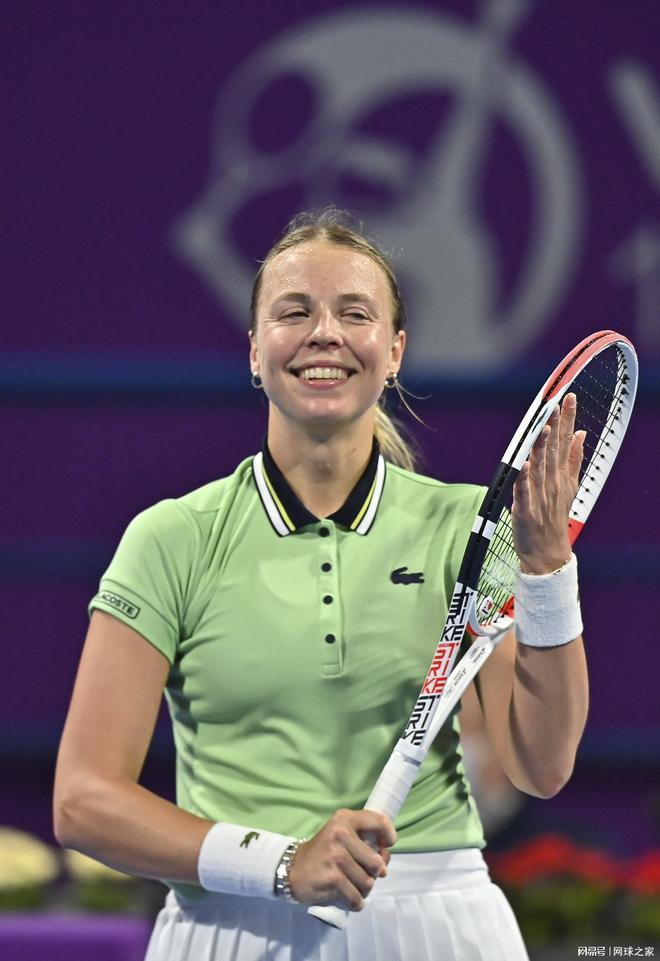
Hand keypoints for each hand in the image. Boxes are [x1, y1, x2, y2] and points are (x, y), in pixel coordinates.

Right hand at [288, 808, 396, 910]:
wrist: (292, 869)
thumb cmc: (323, 854)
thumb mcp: (343, 839)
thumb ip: (366, 846)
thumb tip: (385, 864)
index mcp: (345, 819)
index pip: (380, 821)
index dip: (389, 836)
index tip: (384, 847)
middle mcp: (341, 833)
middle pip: (376, 863)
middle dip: (371, 874)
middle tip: (358, 874)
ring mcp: (337, 856)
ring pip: (368, 883)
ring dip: (361, 890)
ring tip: (348, 885)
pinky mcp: (333, 878)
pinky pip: (357, 898)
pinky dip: (354, 902)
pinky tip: (344, 896)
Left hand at [512, 393, 585, 573]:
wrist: (548, 553)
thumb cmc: (554, 518)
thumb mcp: (569, 487)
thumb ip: (574, 460)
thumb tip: (580, 435)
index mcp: (561, 476)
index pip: (566, 442)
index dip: (567, 419)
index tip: (568, 398)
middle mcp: (552, 483)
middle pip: (554, 450)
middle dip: (555, 426)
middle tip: (555, 405)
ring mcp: (539, 496)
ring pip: (539, 467)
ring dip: (540, 447)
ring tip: (542, 427)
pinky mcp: (525, 510)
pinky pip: (523, 492)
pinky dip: (523, 478)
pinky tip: (523, 464)